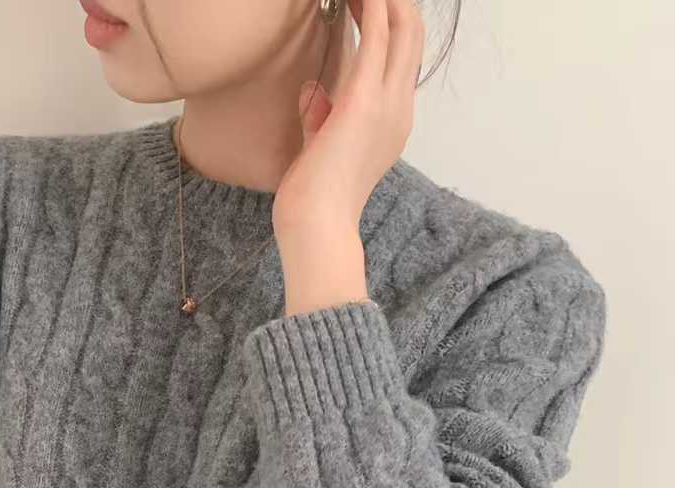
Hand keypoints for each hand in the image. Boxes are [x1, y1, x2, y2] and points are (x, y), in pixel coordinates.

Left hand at [273, 0, 424, 312]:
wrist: (316, 227)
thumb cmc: (313, 200)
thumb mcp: (320, 150)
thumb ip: (321, 119)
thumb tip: (315, 94)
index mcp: (391, 124)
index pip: (402, 61)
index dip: (391, 25)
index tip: (369, 3)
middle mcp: (399, 110)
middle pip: (412, 36)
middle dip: (395, 2)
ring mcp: (388, 104)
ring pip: (402, 28)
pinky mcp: (364, 99)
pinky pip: (376, 35)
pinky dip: (370, 6)